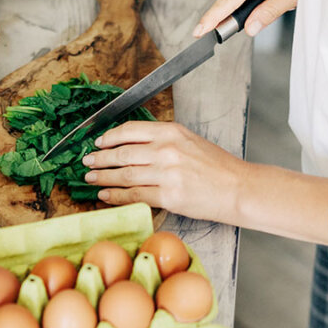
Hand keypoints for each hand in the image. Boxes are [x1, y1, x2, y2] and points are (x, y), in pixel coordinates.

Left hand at [82, 121, 244, 221]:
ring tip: (91, 179)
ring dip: (103, 178)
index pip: (131, 130)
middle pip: (122, 153)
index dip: (109, 137)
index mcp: (172, 132)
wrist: (239, 188)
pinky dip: (116, 196)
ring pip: (124, 175)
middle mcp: (167, 150)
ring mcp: (167, 174)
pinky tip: (106, 196)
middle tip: (87, 162)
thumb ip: (163, 141)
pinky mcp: (169, 197)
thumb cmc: (218, 167)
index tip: (98, 142)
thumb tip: (131, 147)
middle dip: (100, 158)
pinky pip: (134, 195)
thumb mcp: (190, 141)